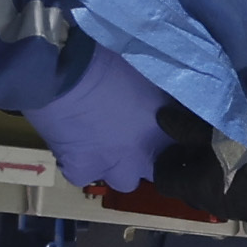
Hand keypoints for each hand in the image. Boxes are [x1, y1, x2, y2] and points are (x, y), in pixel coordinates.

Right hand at [25, 51, 166, 195]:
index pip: (181, 153)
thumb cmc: (111, 66)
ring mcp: (110, 168)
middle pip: (152, 173)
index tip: (163, 134)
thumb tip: (174, 107)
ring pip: (121, 180)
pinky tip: (76, 147)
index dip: (171, 143)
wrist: (65, 73)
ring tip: (105, 144)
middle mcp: (140, 158)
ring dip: (117, 166)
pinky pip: (83, 176)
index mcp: (162, 134)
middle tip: (134, 139)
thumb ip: (165, 102)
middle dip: (146, 160)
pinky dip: (81, 164)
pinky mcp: (79, 170)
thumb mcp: (151, 81)